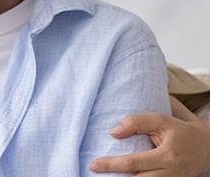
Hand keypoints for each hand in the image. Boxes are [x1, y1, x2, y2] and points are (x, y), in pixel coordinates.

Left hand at [89, 96, 209, 175]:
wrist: (208, 148)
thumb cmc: (180, 131)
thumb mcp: (162, 120)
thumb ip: (137, 122)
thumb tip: (113, 132)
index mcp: (167, 155)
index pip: (134, 163)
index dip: (112, 164)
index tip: (94, 164)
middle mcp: (170, 173)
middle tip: (94, 172)